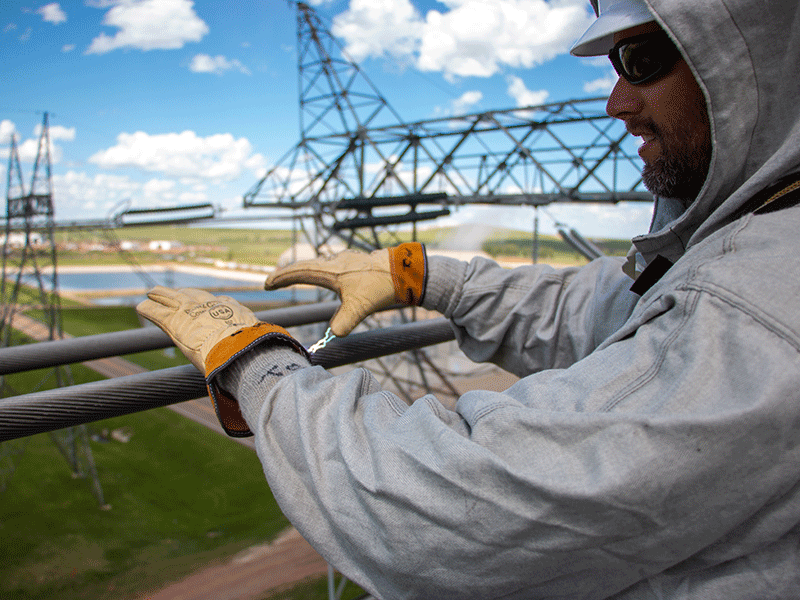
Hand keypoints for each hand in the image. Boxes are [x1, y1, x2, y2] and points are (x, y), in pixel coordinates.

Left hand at [137, 286, 308, 437]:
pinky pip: (159, 312)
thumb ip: (279, 357)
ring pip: (175, 300)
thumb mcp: (274, 353)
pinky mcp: (178, 324)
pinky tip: (141, 306)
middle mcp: (217, 308)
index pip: (225, 304)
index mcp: (239, 314)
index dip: (216, 303)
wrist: (245, 356)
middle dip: (186, 294)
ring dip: (163, 297)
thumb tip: (300, 366)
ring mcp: (196, 314)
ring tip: (152, 294)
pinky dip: (149, 308)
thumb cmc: (261, 357)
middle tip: (176, 293)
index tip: (212, 302)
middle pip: (198, 296)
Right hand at [264, 242, 426, 336]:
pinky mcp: (354, 263)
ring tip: (292, 277)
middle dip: (288, 274)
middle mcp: (334, 261)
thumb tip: (333, 335)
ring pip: (318, 264)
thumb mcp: (360, 307)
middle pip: (305, 265)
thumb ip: (344, 322)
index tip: (267, 284)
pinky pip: (330, 265)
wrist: (403, 271)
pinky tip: (326, 277)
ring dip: (304, 271)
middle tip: (274, 282)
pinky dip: (319, 271)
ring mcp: (345, 260)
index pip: (299, 272)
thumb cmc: (380, 286)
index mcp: (330, 270)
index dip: (281, 278)